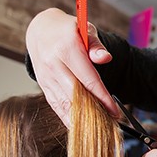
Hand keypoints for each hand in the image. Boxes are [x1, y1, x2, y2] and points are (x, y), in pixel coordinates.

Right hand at [25, 8, 118, 125]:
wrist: (40, 29)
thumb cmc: (68, 30)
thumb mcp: (85, 29)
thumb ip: (96, 45)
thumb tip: (106, 58)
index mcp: (66, 49)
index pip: (88, 79)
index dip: (103, 98)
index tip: (115, 112)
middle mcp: (53, 64)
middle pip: (76, 95)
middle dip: (94, 112)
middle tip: (110, 123)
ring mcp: (46, 76)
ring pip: (64, 103)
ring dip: (81, 118)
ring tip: (98, 128)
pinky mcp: (43, 84)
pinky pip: (55, 105)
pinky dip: (67, 118)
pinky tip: (79, 127)